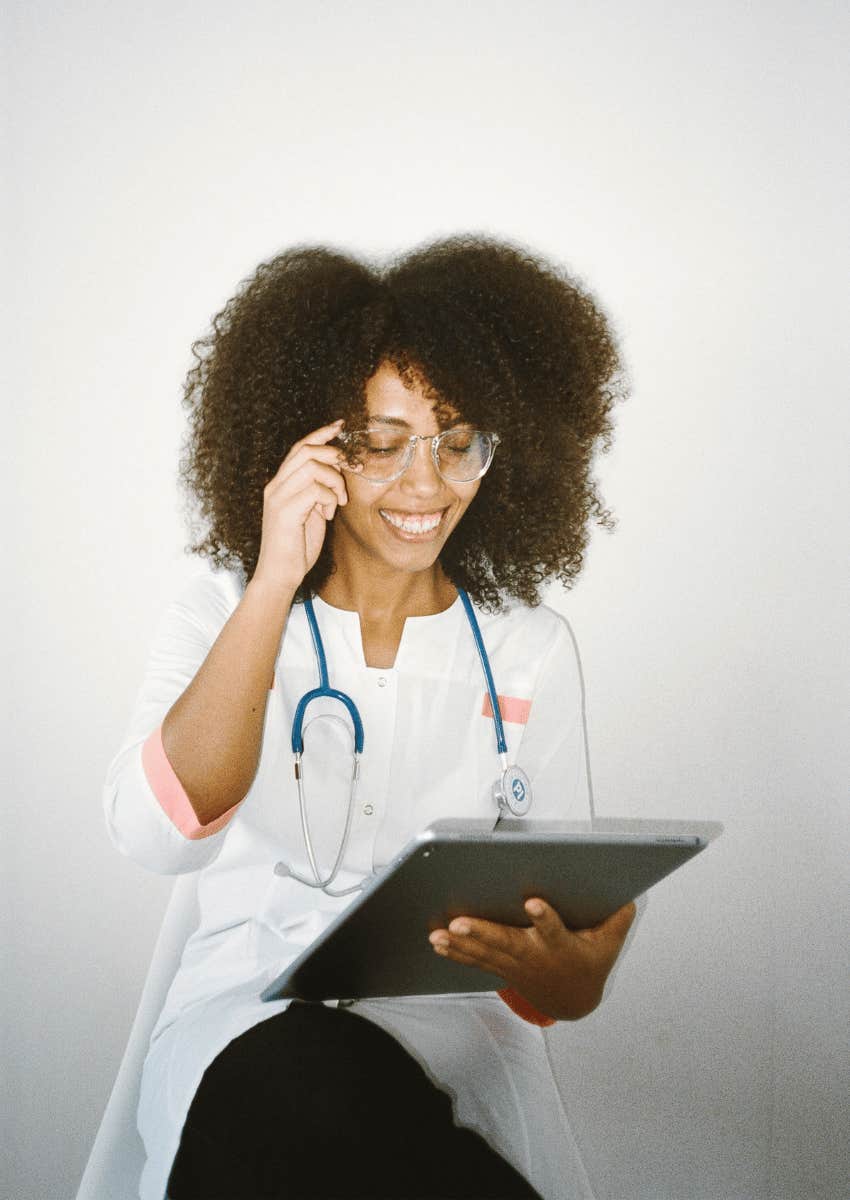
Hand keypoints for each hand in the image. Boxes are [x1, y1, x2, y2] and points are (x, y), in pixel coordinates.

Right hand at [252, 419, 355, 595]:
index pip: (299, 448)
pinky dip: (329, 499)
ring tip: (338, 501)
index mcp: (281, 485)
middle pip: (306, 451)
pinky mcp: (285, 511)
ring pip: (312, 467)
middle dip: (334, 456)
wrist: (280, 575)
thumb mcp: (312, 513)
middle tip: (350, 470)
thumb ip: (319, 492)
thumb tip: (337, 475)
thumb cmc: (297, 547)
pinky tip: (328, 515)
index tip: (340, 426)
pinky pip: (314, 489)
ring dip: (334, 481)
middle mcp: (275, 486)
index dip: (320, 434)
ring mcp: (278, 497)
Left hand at [428, 898, 636, 1021]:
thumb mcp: (609, 945)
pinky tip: (436, 943)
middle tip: (459, 924)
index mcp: (562, 948)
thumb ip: (616, 920)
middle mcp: (535, 958)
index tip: (533, 903)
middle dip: (483, 934)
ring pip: (486, 954)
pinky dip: (457, 953)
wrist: (573, 1001)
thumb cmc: (590, 964)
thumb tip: (628, 896)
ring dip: (460, 944)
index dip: (545, 919)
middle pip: (507, 944)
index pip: (554, 931)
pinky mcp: (502, 968)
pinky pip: (477, 961)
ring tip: (438, 934)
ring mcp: (515, 965)